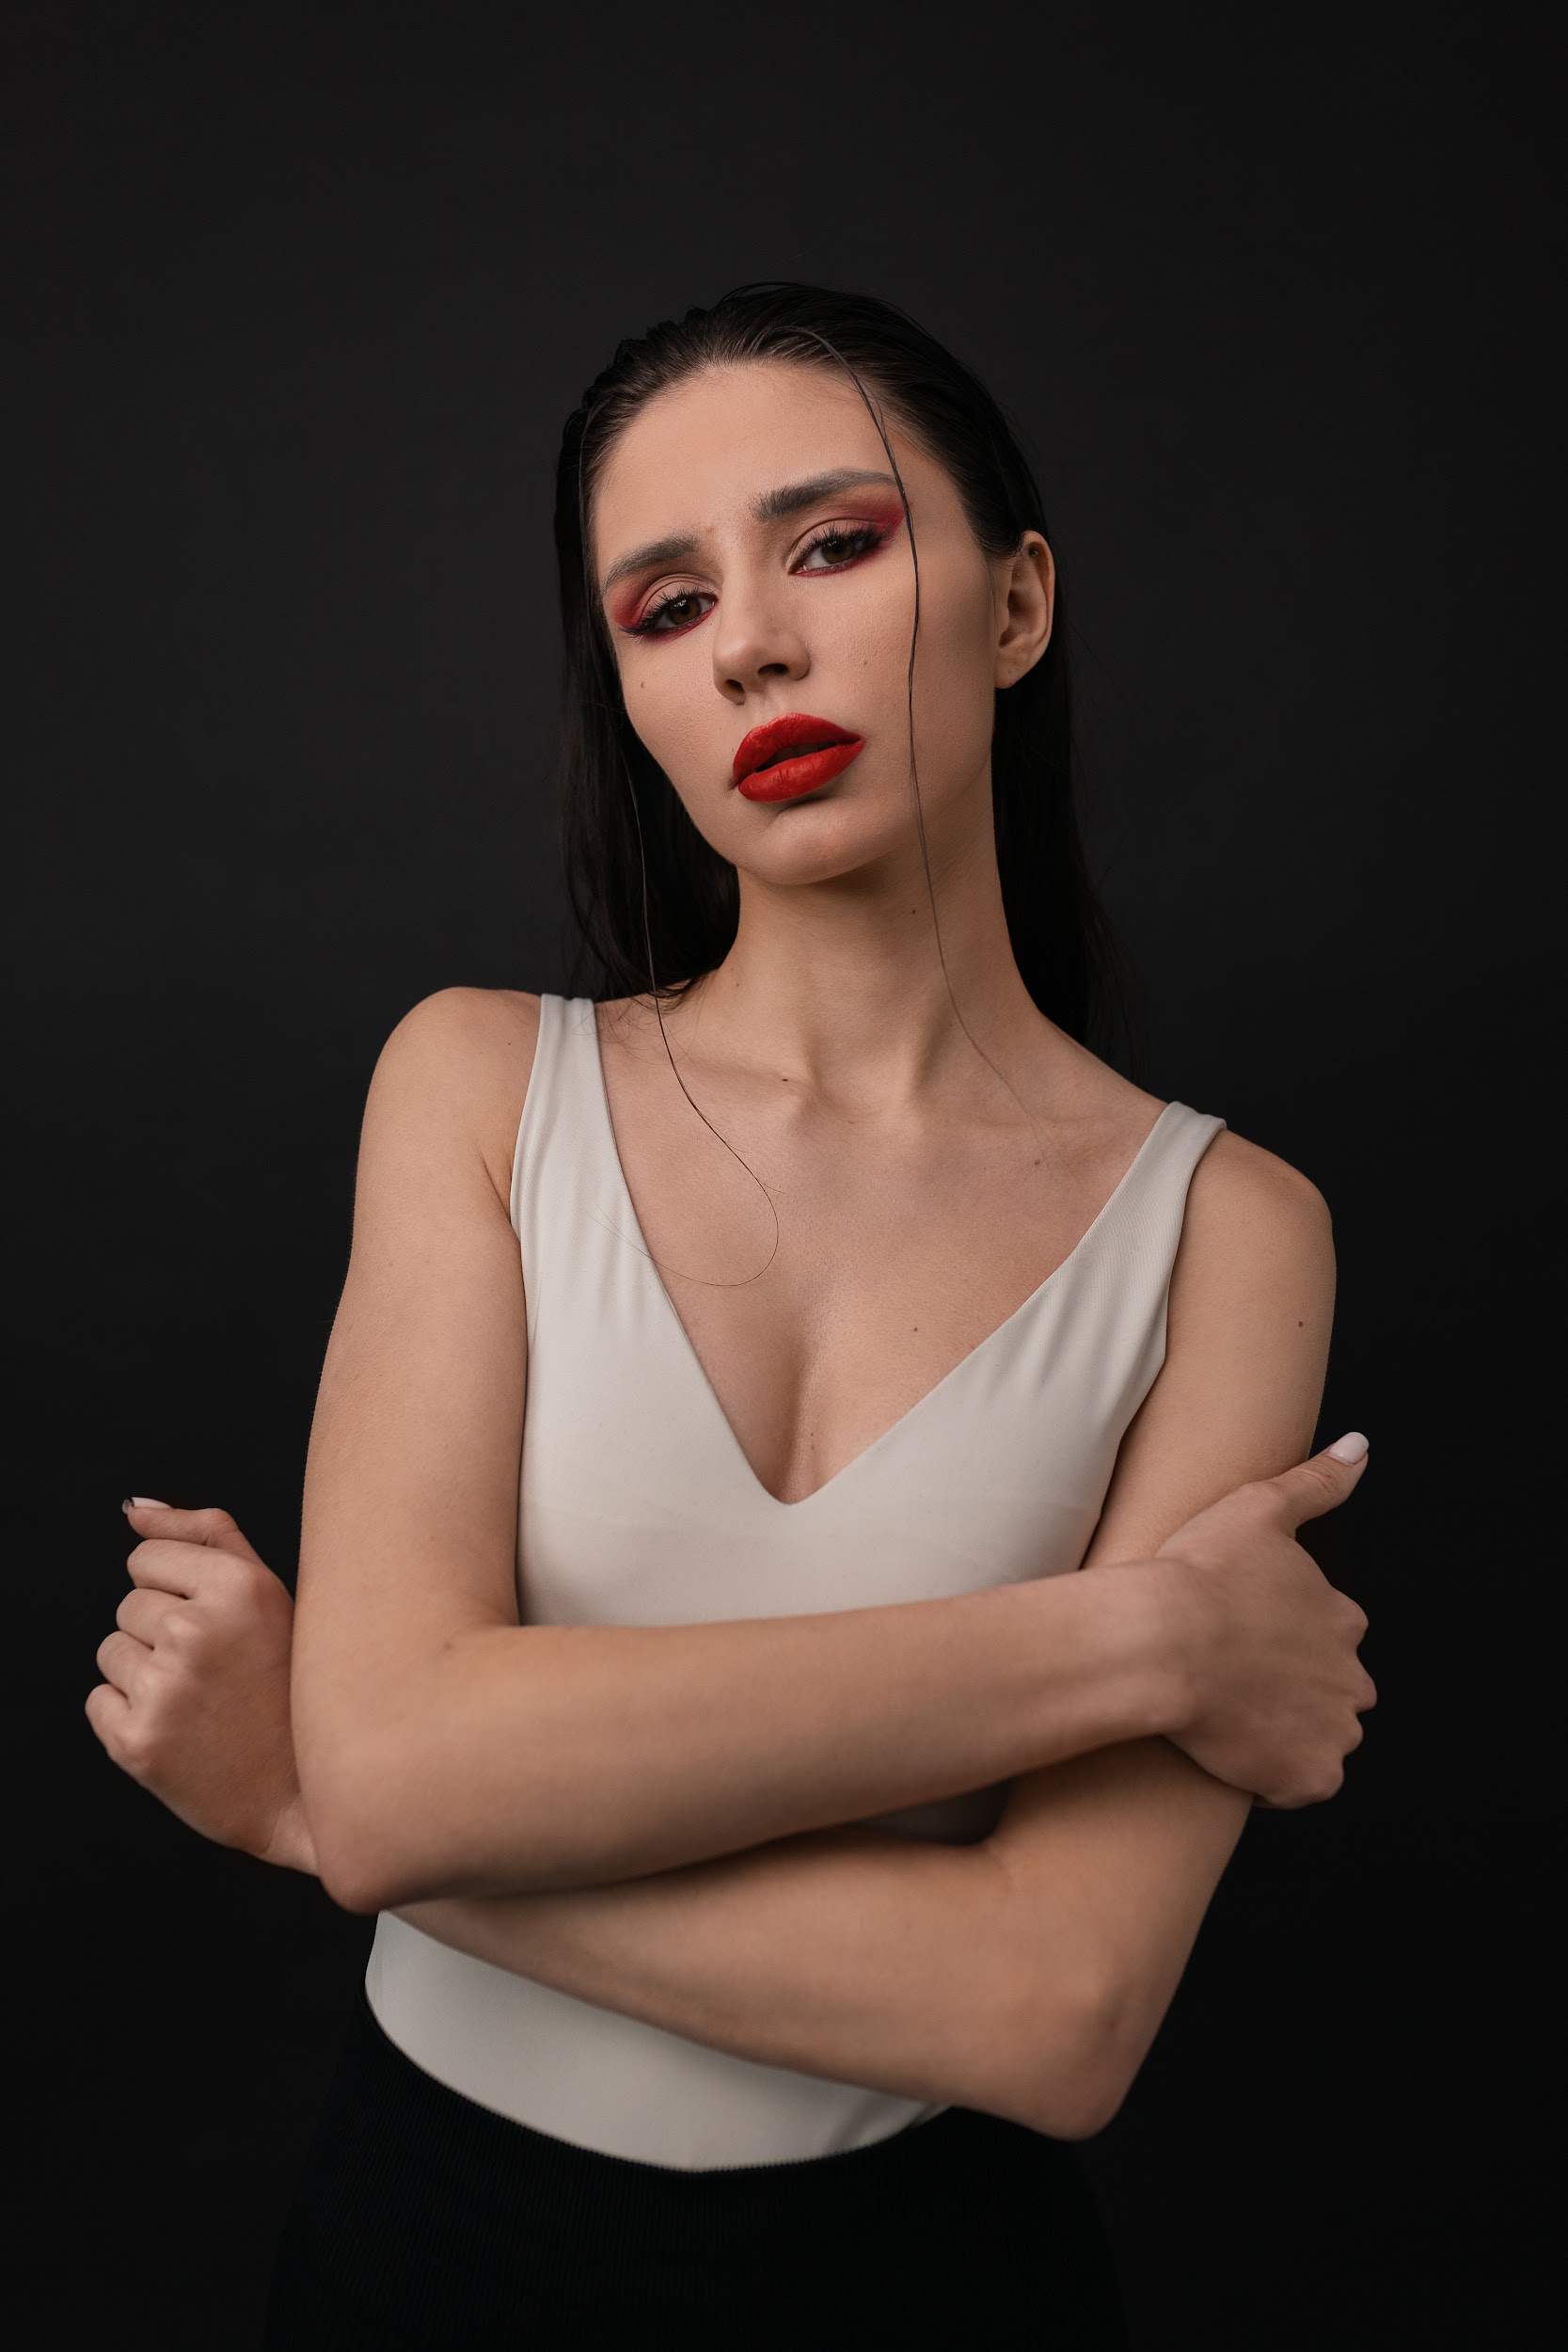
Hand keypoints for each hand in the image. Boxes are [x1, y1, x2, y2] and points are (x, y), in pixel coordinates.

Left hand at [86, 1500, 316, 1871]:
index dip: (177, 1589)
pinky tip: (179, 1729)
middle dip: (162, 1633)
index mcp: (239, 1586)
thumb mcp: (271, 1595)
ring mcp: (164, 1689)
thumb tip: (134, 1510)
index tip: (215, 1622)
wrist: (302, 1795)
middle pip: (128, 1605)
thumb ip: (206, 1534)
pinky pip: (98, 1702)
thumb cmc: (290, 1689)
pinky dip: (128, 1717)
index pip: (146, 1557)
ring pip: (111, 1651)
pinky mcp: (136, 1741)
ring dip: (145, 1674)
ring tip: (200, 1700)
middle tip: (215, 1671)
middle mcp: (198, 1631)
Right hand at [1153, 1438, 1377, 1807]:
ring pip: (1319, 1738)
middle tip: (1234, 1679)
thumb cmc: (1199, 1572)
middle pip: (1332, 1691)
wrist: (1162, 1642)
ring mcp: (1332, 1732)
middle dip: (1295, 1689)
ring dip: (1287, 1732)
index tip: (1243, 1634)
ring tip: (1229, 1716)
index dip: (1285, 1636)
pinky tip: (1233, 1751)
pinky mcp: (1307, 1777)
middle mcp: (1352, 1678)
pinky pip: (1299, 1785)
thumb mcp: (1259, 1507)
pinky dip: (1275, 1777)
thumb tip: (1360, 1447)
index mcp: (1342, 1619)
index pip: (1330, 1635)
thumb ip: (1317, 1481)